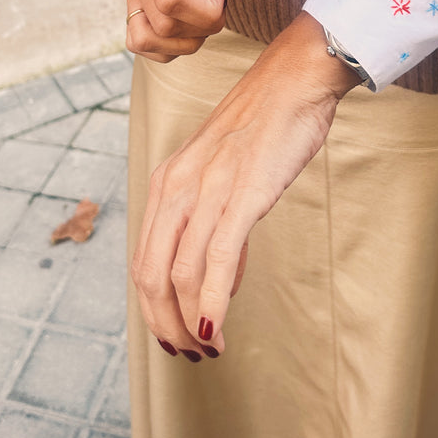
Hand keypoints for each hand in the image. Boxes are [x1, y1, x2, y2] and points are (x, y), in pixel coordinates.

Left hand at [130, 11, 359, 358]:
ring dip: (189, 323)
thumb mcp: (223, 176)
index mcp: (166, 183)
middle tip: (187, 356)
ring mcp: (207, 191)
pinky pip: (216, 261)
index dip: (152, 310)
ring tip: (209, 350)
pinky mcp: (241, 194)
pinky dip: (211, 304)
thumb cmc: (264, 128)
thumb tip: (217, 283)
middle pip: (151, 275)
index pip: (143, 262)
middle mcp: (176, 187)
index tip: (172, 339)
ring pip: (179, 274)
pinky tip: (216, 330)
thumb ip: (213, 226)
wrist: (295, 81)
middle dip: (164, 325)